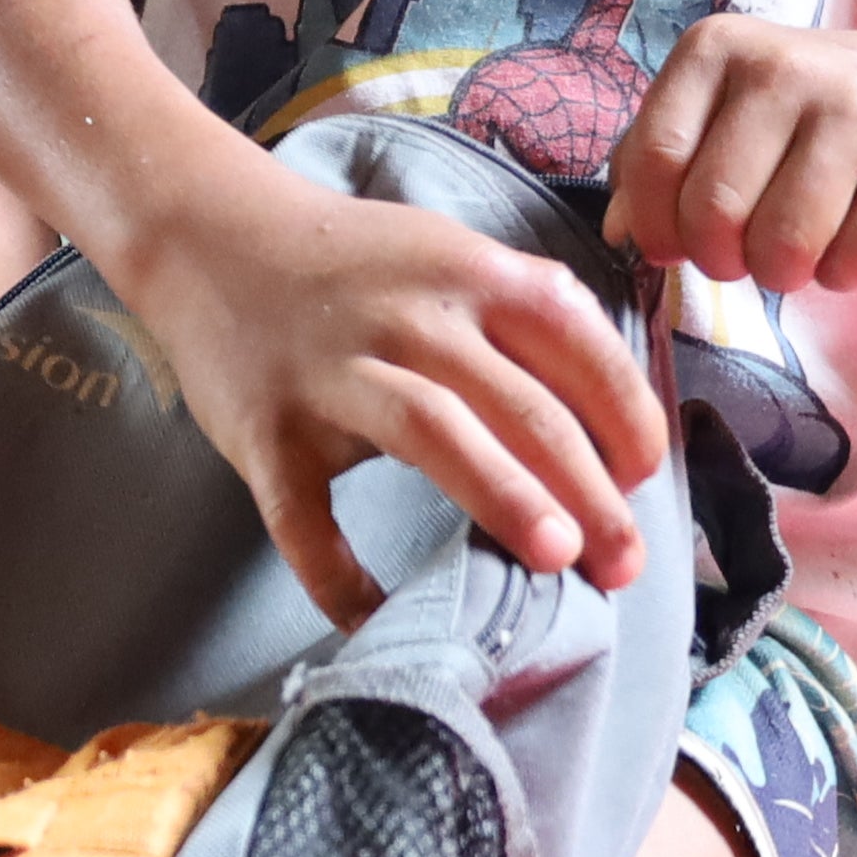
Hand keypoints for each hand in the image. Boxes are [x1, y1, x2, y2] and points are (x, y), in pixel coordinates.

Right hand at [115, 169, 664, 627]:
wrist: (211, 235)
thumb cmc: (357, 264)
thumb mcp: (453, 258)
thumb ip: (527, 322)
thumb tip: (617, 427)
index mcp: (473, 274)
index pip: (577, 341)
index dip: (627, 414)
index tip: (644, 478)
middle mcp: (410, 317)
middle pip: (519, 402)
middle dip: (589, 487)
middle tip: (625, 564)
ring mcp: (333, 375)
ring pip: (433, 431)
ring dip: (503, 494)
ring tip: (558, 558)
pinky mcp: (266, 433)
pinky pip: (305, 517)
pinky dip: (338, 576)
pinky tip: (378, 620)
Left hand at [606, 17, 856, 297]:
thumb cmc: (814, 114)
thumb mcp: (728, 110)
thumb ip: (659, 161)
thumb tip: (620, 232)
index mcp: (719, 47)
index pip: (655, 161)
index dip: (657, 226)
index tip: (677, 243)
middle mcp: (785, 67)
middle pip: (713, 213)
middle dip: (721, 259)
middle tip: (747, 252)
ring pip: (781, 247)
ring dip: (783, 274)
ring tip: (800, 247)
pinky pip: (848, 264)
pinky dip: (843, 274)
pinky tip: (856, 236)